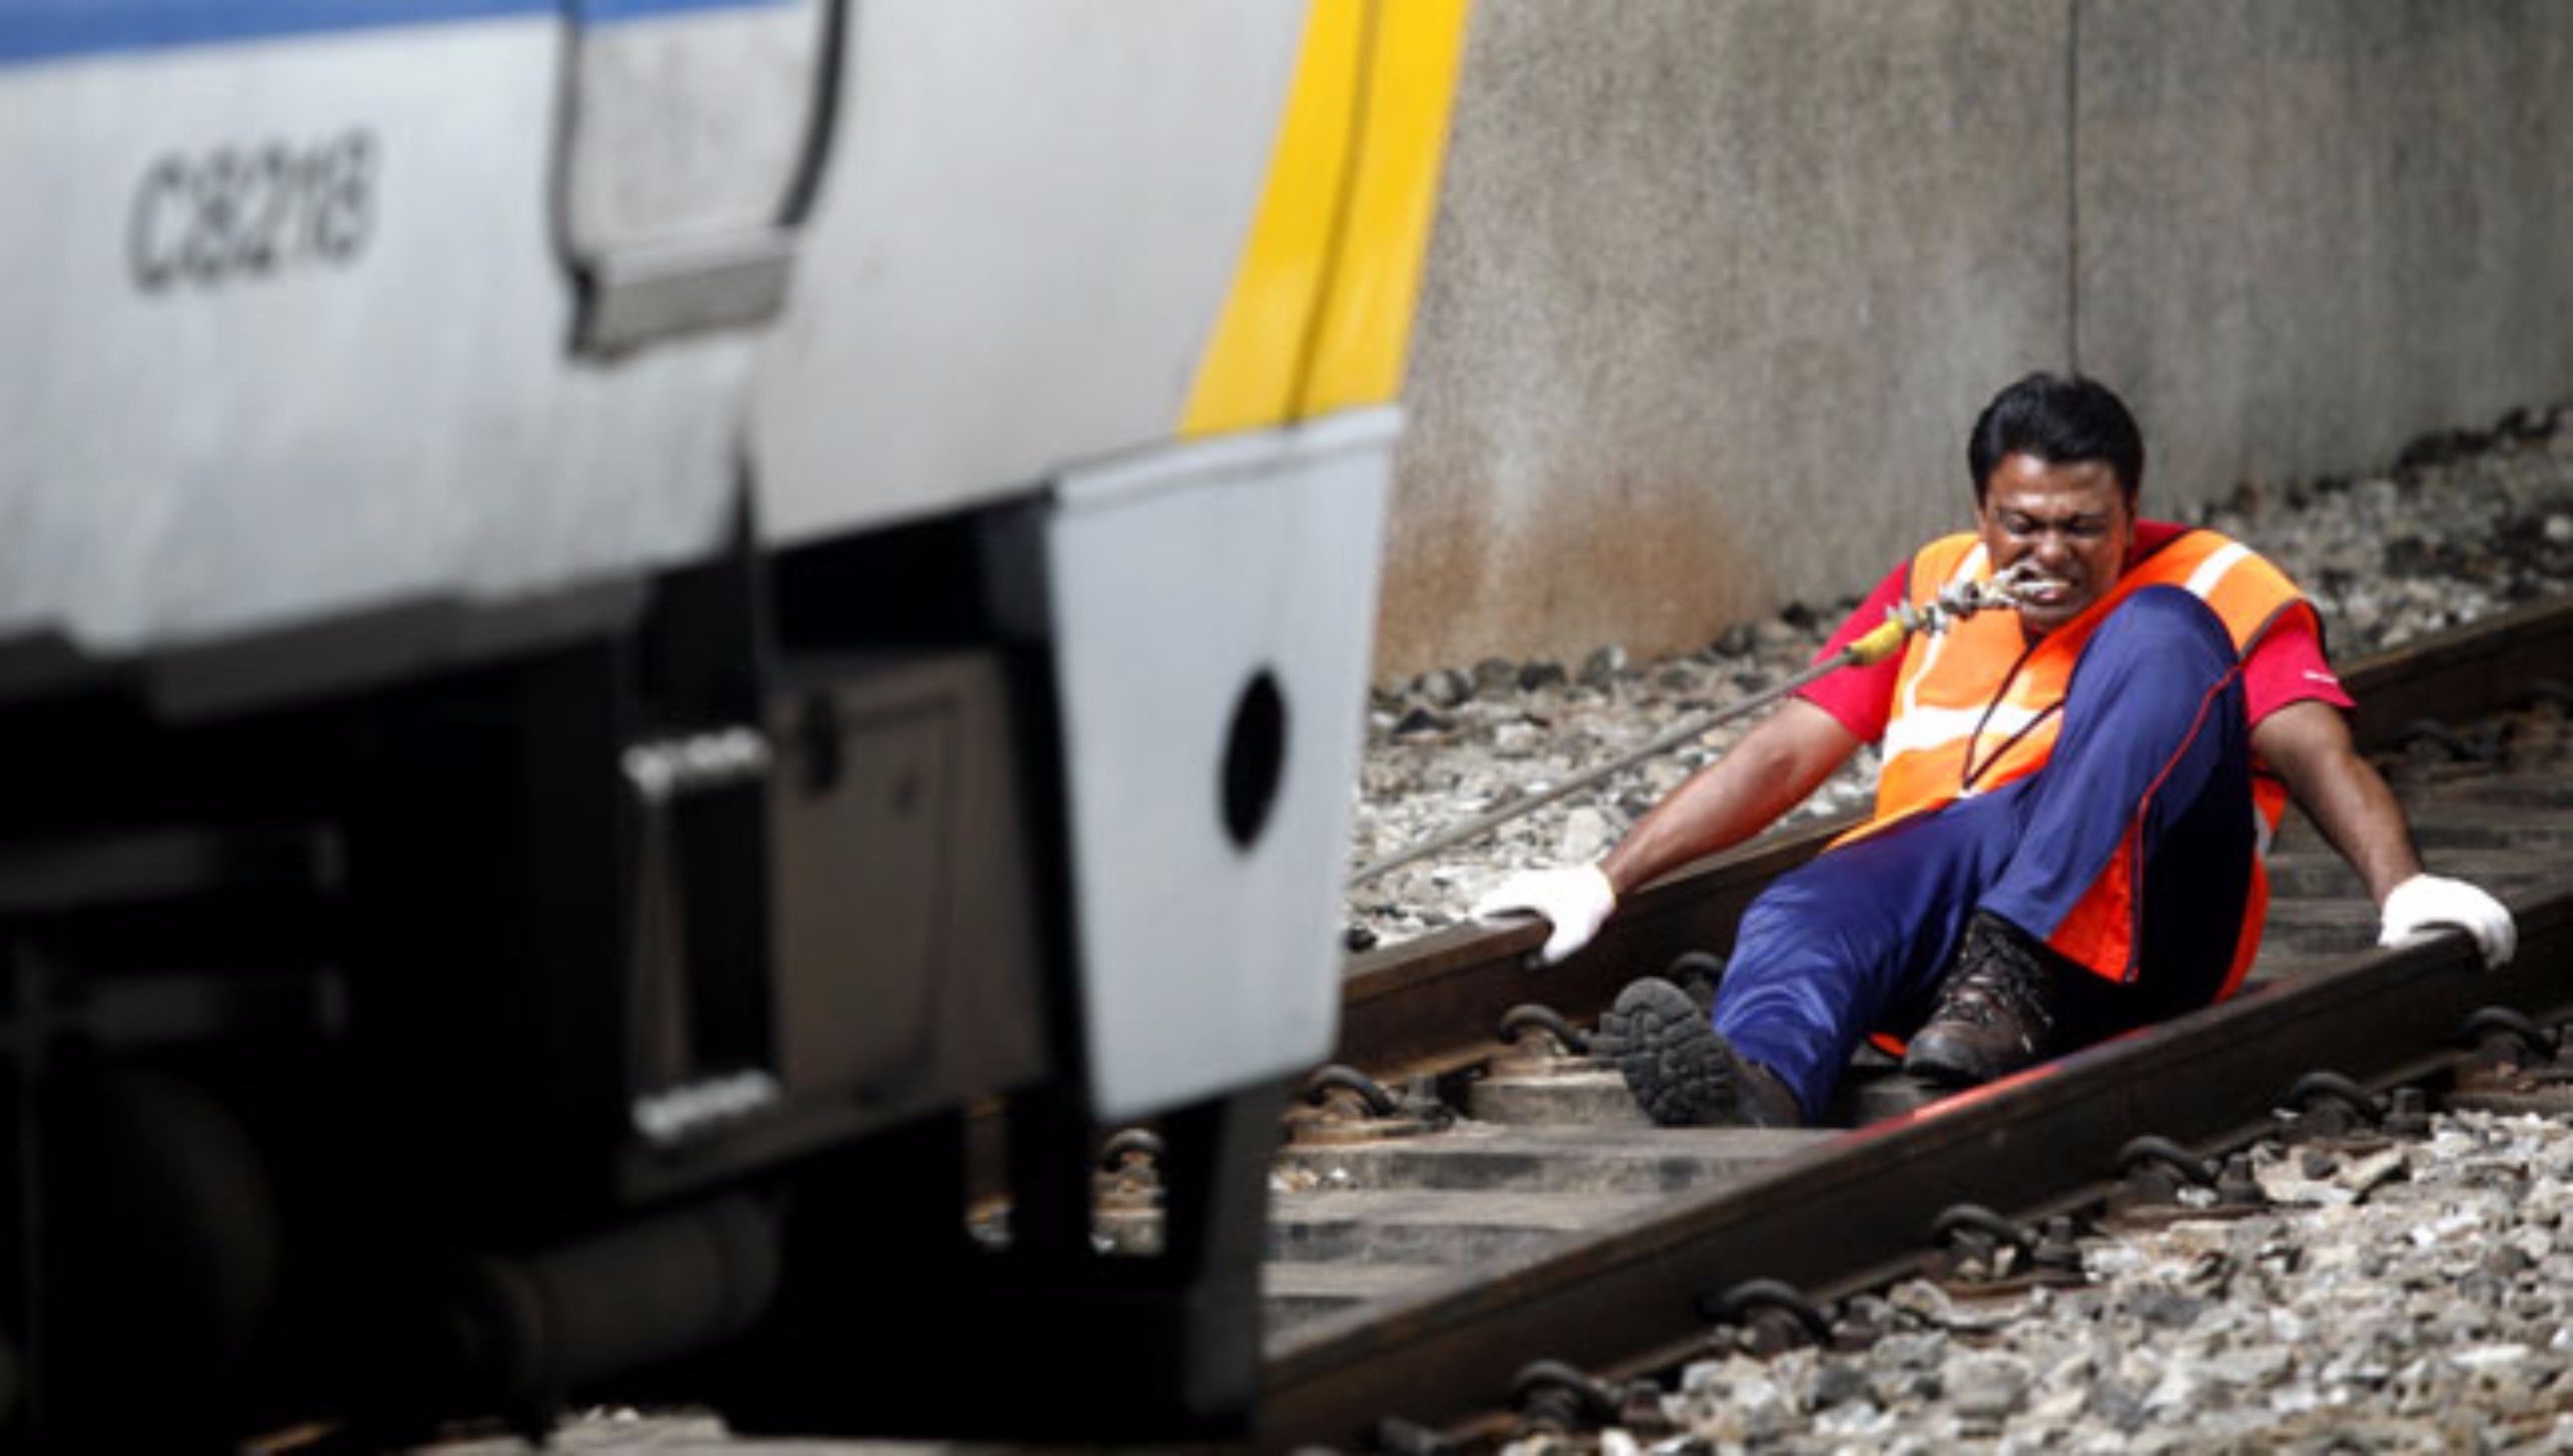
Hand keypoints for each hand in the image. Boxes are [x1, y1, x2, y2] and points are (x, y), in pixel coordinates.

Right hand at [1471, 864, 1616, 964]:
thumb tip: (1529, 964)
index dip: (1475, 923)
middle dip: (1486, 921)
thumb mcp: (1572, 937)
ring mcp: (1526, 879)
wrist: (1604, 885)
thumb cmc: (1588, 907)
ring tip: (1499, 936)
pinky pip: (1512, 896)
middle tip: (1484, 944)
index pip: (1485, 907)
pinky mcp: (1534, 881)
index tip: (1469, 939)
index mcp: (1521, 893)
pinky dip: (1509, 908)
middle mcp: (1519, 882)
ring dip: (1498, 914)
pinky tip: (1517, 924)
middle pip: (1490, 903)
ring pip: (1501, 898)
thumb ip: (1549, 955)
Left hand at [2378, 873, 2515, 967]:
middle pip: (2492, 918)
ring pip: (2500, 915)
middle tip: (2493, 964)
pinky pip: (2500, 911)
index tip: (2483, 952)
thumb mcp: (2394, 926)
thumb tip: (2391, 947)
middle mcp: (2460, 897)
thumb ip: (2394, 937)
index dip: (2483, 934)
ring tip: (2503, 959)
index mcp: (2442, 905)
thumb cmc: (2401, 915)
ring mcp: (2472, 895)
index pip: (2472, 917)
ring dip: (2507, 938)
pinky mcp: (2479, 897)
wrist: (2406, 889)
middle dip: (2499, 942)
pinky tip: (2506, 946)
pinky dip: (2507, 929)